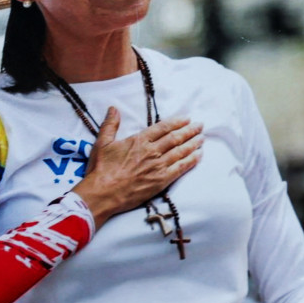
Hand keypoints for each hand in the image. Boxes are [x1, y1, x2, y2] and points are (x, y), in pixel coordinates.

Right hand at [73, 109, 203, 227]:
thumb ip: (110, 125)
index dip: (177, 122)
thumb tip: (113, 108)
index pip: (163, 127)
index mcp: (139, 140)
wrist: (103, 193)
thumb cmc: (101, 169)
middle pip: (176, 138)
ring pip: (181, 151)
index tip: (187, 118)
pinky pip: (181, 168)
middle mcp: (152, 151)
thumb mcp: (102, 143)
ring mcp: (158, 166)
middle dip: (190, 131)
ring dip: (193, 144)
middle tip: (200, 125)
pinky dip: (191, 161)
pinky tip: (198, 156)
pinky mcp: (161, 181)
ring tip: (202, 138)